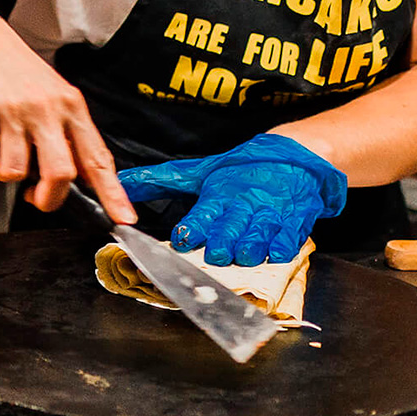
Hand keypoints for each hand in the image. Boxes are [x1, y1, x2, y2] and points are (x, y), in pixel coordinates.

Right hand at [0, 7, 134, 223]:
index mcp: (70, 106)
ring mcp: (13, 110)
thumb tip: (80, 179)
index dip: (113, 193)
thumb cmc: (14, 70)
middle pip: (59, 173)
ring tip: (1, 146)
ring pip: (13, 172)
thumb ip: (67, 134)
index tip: (124, 218)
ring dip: (4, 171)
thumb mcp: (52, 94)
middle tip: (38, 198)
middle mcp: (46, 108)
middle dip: (48, 198)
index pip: (97, 158)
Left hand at [118, 134, 347, 265]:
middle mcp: (243, 205)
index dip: (192, 227)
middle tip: (214, 255)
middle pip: (230, 228)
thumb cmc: (240, 169)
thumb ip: (162, 181)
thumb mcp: (201, 171)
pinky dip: (281, 248)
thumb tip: (123, 182)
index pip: (202, 213)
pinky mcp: (293, 223)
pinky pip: (288, 239)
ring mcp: (270, 215)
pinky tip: (275, 255)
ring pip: (258, 236)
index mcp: (218, 193)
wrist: (292, 158)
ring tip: (242, 257)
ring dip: (250, 249)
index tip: (182, 238)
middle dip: (222, 243)